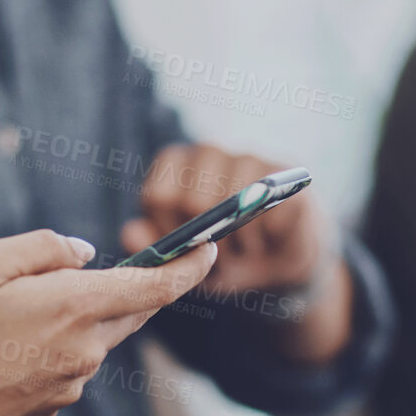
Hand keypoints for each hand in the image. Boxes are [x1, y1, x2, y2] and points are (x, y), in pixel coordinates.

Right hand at [0, 229, 216, 415]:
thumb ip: (43, 248)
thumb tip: (85, 253)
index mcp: (74, 307)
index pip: (155, 286)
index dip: (189, 266)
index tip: (209, 247)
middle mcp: (85, 352)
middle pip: (130, 311)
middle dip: (135, 285)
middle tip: (119, 263)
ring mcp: (70, 386)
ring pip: (94, 338)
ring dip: (76, 317)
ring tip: (12, 310)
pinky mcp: (50, 408)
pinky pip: (67, 366)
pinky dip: (53, 348)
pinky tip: (4, 346)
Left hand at [126, 144, 333, 294]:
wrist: (277, 263)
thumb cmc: (223, 257)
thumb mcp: (185, 261)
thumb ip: (155, 247)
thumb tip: (130, 235)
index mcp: (175, 167)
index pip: (158, 196)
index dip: (170, 233)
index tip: (186, 250)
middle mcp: (208, 151)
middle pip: (193, 201)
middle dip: (207, 243)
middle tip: (222, 255)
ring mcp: (248, 157)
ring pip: (233, 203)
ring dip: (240, 242)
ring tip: (247, 250)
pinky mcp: (285, 171)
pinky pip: (269, 210)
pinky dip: (268, 237)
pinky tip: (271, 238)